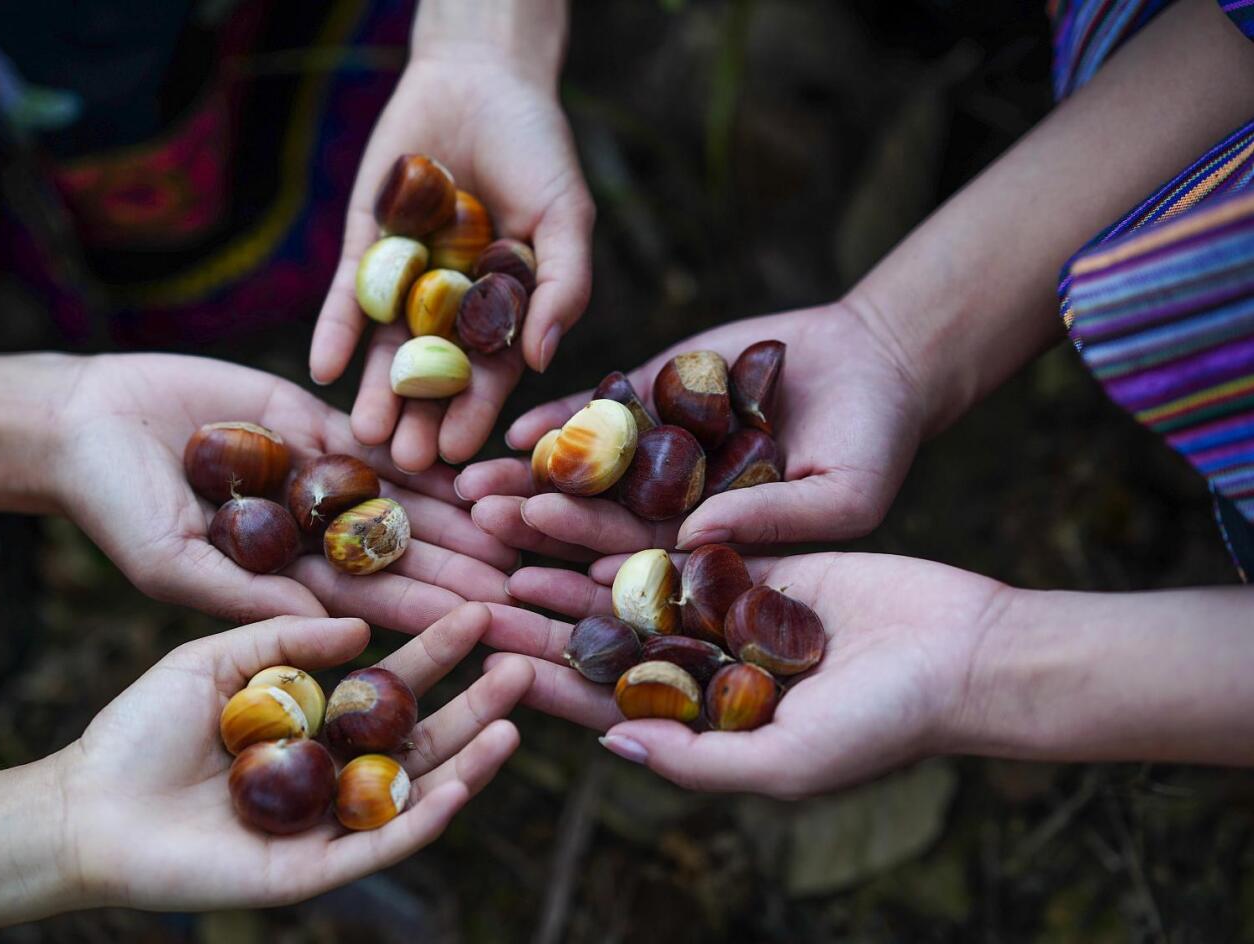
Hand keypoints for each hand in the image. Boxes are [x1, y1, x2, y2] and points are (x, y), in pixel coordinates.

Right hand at [50, 353, 516, 624]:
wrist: (83, 422)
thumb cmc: (114, 507)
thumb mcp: (175, 565)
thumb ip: (252, 595)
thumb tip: (335, 631)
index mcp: (286, 577)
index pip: (371, 599)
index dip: (428, 610)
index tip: (482, 624)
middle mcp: (312, 531)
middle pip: (402, 551)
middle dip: (461, 565)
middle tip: (524, 579)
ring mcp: (316, 474)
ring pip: (400, 495)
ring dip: (456, 510)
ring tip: (514, 522)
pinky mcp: (311, 419)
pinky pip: (376, 433)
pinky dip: (419, 446)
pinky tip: (470, 457)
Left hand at [56, 603, 532, 909]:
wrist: (88, 807)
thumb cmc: (141, 731)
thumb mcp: (214, 660)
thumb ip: (284, 642)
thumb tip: (360, 629)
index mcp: (315, 721)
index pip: (393, 684)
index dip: (437, 651)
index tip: (480, 613)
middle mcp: (333, 770)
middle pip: (422, 737)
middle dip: (475, 704)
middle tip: (521, 666)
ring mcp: (327, 821)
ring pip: (415, 793)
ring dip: (469, 761)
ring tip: (512, 722)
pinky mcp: (311, 869)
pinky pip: (379, 844)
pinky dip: (422, 820)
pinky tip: (459, 786)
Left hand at [308, 53, 593, 471]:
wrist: (478, 79)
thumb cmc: (538, 149)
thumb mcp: (566, 216)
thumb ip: (563, 286)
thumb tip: (543, 361)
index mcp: (506, 308)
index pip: (490, 371)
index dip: (475, 411)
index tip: (457, 452)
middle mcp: (453, 307)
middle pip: (433, 372)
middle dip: (419, 416)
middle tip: (405, 460)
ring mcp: (405, 281)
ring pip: (386, 346)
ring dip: (374, 389)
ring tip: (365, 432)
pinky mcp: (364, 249)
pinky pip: (346, 298)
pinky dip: (335, 330)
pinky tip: (322, 366)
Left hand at [456, 301, 925, 556]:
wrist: (887, 363)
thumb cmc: (877, 447)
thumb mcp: (840, 499)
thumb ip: (768, 526)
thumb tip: (683, 548)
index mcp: (711, 569)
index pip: (634, 600)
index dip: (573, 601)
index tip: (515, 603)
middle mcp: (676, 523)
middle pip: (594, 540)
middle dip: (535, 535)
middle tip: (478, 533)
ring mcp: (664, 463)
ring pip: (589, 481)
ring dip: (532, 483)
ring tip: (473, 488)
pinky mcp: (660, 402)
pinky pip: (603, 415)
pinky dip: (563, 419)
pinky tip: (515, 426)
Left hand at [480, 553, 1006, 797]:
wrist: (966, 649)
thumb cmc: (887, 721)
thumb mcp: (789, 759)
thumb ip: (699, 760)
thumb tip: (609, 747)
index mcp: (700, 718)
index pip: (600, 699)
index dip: (537, 676)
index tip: (481, 651)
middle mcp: (700, 660)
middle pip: (598, 631)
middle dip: (533, 605)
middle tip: (466, 575)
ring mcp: (722, 603)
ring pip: (624, 571)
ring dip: (563, 545)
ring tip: (501, 514)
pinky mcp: (749, 552)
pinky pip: (672, 527)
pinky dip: (626, 509)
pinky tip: (571, 484)